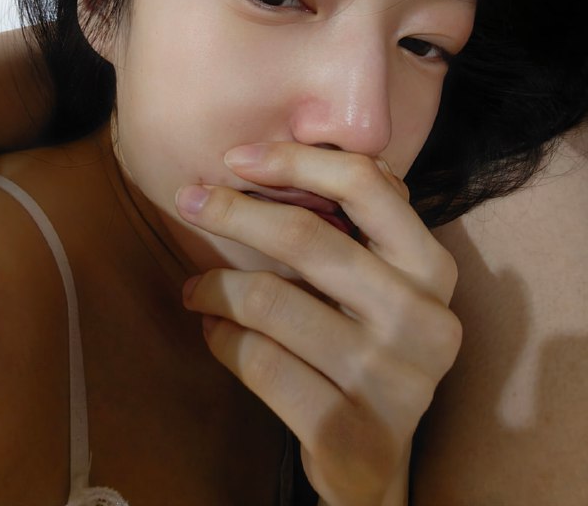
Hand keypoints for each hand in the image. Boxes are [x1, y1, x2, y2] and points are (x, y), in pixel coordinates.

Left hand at [176, 143, 460, 505]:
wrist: (376, 460)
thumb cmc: (367, 346)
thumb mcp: (384, 282)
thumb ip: (360, 225)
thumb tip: (284, 158)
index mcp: (432, 269)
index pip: (366, 185)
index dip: (294, 161)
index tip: (237, 159)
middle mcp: (423, 319)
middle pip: (305, 236)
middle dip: (232, 211)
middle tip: (187, 201)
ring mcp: (391, 380)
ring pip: (270, 301)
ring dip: (215, 287)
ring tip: (196, 288)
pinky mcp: (350, 433)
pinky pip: (260, 363)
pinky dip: (222, 340)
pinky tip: (213, 331)